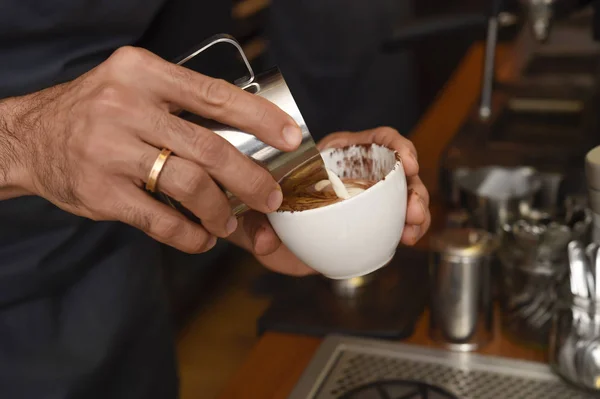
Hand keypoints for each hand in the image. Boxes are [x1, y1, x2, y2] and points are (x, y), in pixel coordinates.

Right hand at [1, 46, 302, 252]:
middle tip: (270, 197)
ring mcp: (109, 150)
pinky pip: (160, 221)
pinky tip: (201, 237)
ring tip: (229, 223)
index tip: (290, 137)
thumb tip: (249, 147)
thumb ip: (184, 112)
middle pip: (209, 147)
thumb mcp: (135, 90)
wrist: (30, 137)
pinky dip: (190, 235)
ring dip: (221, 211)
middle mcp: (125, 106)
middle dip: (250, 178)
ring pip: (189, 185)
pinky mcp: (99, 191)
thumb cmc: (97, 114)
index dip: (260, 117)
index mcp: (142, 73)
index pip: (215, 95)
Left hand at [229, 126, 429, 275]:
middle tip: (413, 209)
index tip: (408, 163)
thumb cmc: (265, 215)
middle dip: (414, 188)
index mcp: (334, 157)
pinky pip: (397, 222)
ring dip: (416, 210)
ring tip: (413, 230)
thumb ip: (256, 225)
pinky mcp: (371, 224)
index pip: (374, 140)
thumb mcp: (256, 216)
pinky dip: (409, 229)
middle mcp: (356, 174)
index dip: (397, 146)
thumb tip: (265, 243)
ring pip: (404, 197)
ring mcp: (367, 199)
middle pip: (398, 170)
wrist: (271, 240)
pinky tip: (408, 239)